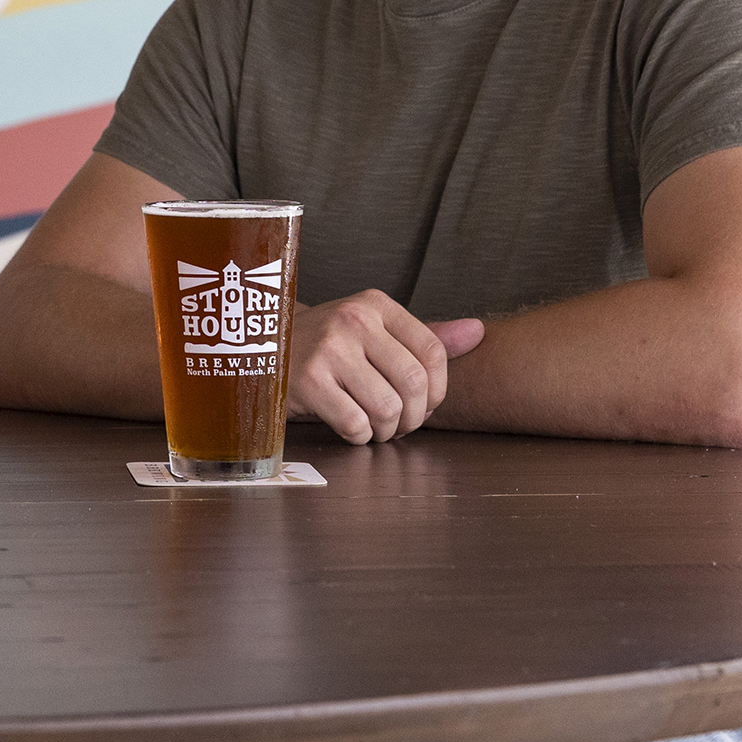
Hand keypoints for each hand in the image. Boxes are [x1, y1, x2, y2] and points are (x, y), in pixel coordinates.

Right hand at [286, 290, 483, 444]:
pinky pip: (355, 424)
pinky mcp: (306, 380)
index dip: (438, 390)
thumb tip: (478, 332)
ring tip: (374, 425)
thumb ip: (425, 336)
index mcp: (375, 305)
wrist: (262, 349)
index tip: (424, 404)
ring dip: (386, 431)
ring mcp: (328, 349)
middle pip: (414, 384)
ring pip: (387, 409)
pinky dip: (359, 436)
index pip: (434, 351)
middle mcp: (353, 320)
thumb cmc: (327, 345)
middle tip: (399, 424)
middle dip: (414, 418)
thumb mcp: (374, 330)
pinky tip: (349, 426)